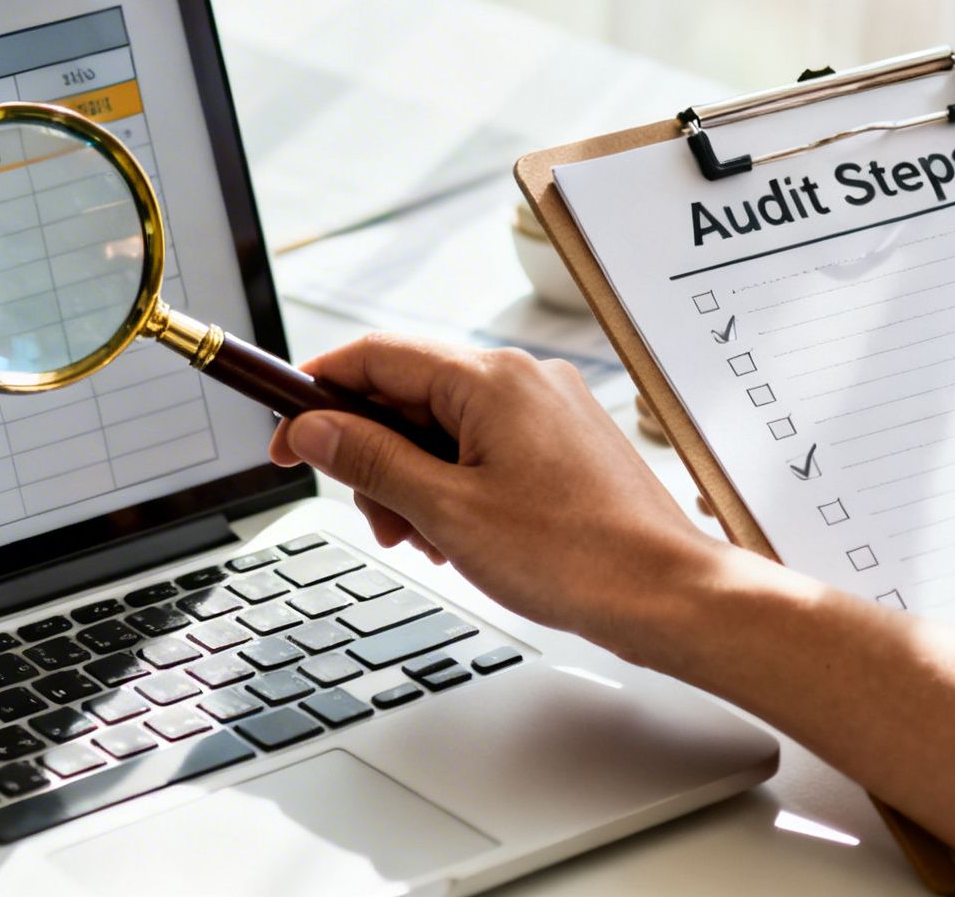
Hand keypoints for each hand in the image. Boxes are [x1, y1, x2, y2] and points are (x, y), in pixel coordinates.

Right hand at [268, 334, 732, 657]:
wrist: (670, 596)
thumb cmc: (577, 557)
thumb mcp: (446, 511)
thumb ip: (370, 460)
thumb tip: (312, 427)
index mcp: (489, 380)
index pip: (374, 357)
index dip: (315, 394)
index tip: (284, 437)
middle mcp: (521, 378)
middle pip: (406, 394)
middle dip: (371, 454)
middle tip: (370, 515)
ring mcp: (546, 408)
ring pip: (442, 426)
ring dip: (411, 478)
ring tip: (423, 539)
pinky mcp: (562, 441)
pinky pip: (481, 446)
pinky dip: (453, 484)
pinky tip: (458, 534)